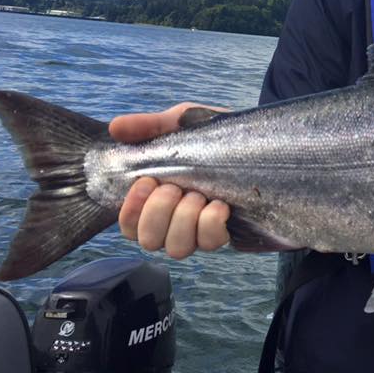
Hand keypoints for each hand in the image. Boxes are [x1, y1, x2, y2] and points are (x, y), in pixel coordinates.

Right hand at [110, 103, 230, 258]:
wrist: (257, 136)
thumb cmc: (212, 135)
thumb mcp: (180, 123)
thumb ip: (149, 126)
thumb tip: (116, 127)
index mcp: (156, 197)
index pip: (128, 226)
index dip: (131, 212)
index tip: (146, 182)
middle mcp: (175, 220)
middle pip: (149, 241)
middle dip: (157, 213)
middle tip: (174, 187)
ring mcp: (200, 229)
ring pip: (177, 249)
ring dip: (183, 221)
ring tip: (197, 195)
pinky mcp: (227, 232)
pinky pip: (211, 243)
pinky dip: (210, 225)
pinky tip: (219, 205)